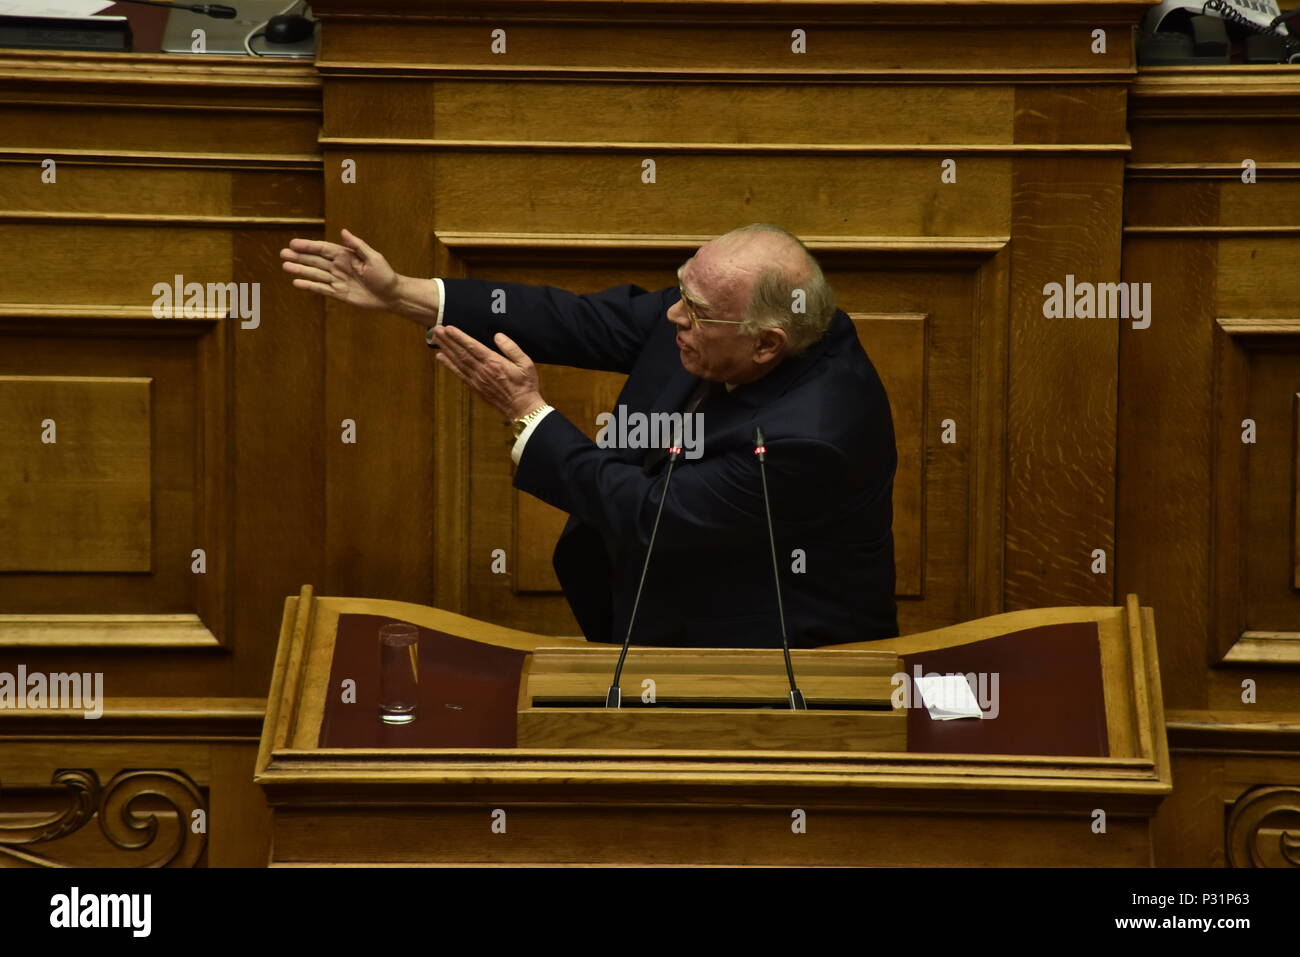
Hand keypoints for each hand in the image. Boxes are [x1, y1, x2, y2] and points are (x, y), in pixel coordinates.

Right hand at [280, 228, 398, 310]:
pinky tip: (297, 282)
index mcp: (346, 256)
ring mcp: (338, 280)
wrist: (392, 296)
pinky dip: (309, 286)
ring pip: (315, 274)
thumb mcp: (374, 258)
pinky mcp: (339, 294)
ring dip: (301, 270)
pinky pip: (321, 289)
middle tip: (283, 254)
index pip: (323, 249)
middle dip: (299, 256)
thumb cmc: (385, 275)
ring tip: (285, 266)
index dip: (308, 246)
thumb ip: (357, 246)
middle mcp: (339, 267)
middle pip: (315, 260)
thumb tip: (343, 231)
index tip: (293, 243)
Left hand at [433, 326, 544, 419]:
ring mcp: (477, 380)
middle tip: (436, 329)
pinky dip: (449, 365)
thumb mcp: (526, 363)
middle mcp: (482, 371)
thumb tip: (498, 336)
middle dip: (448, 340)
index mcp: (494, 363)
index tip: (449, 328)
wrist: (522, 408)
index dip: (459, 337)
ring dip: (446, 349)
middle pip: (461, 353)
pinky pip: (459, 374)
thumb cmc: (526, 384)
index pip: (473, 347)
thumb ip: (511, 348)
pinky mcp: (475, 387)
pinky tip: (441, 357)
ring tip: (436, 339)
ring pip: (458, 362)